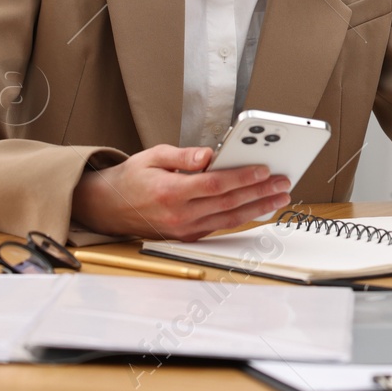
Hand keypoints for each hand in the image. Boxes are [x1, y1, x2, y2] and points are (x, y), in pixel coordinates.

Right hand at [71, 144, 291, 240]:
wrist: (108, 208)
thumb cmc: (131, 179)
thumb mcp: (152, 156)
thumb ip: (182, 155)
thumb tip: (208, 154)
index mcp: (170, 192)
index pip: (214, 185)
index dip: (242, 177)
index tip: (263, 169)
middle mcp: (179, 215)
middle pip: (229, 203)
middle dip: (260, 192)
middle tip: (283, 182)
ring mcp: (184, 229)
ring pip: (229, 219)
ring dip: (258, 208)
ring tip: (279, 197)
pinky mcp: (188, 236)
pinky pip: (220, 227)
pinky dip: (242, 218)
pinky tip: (259, 208)